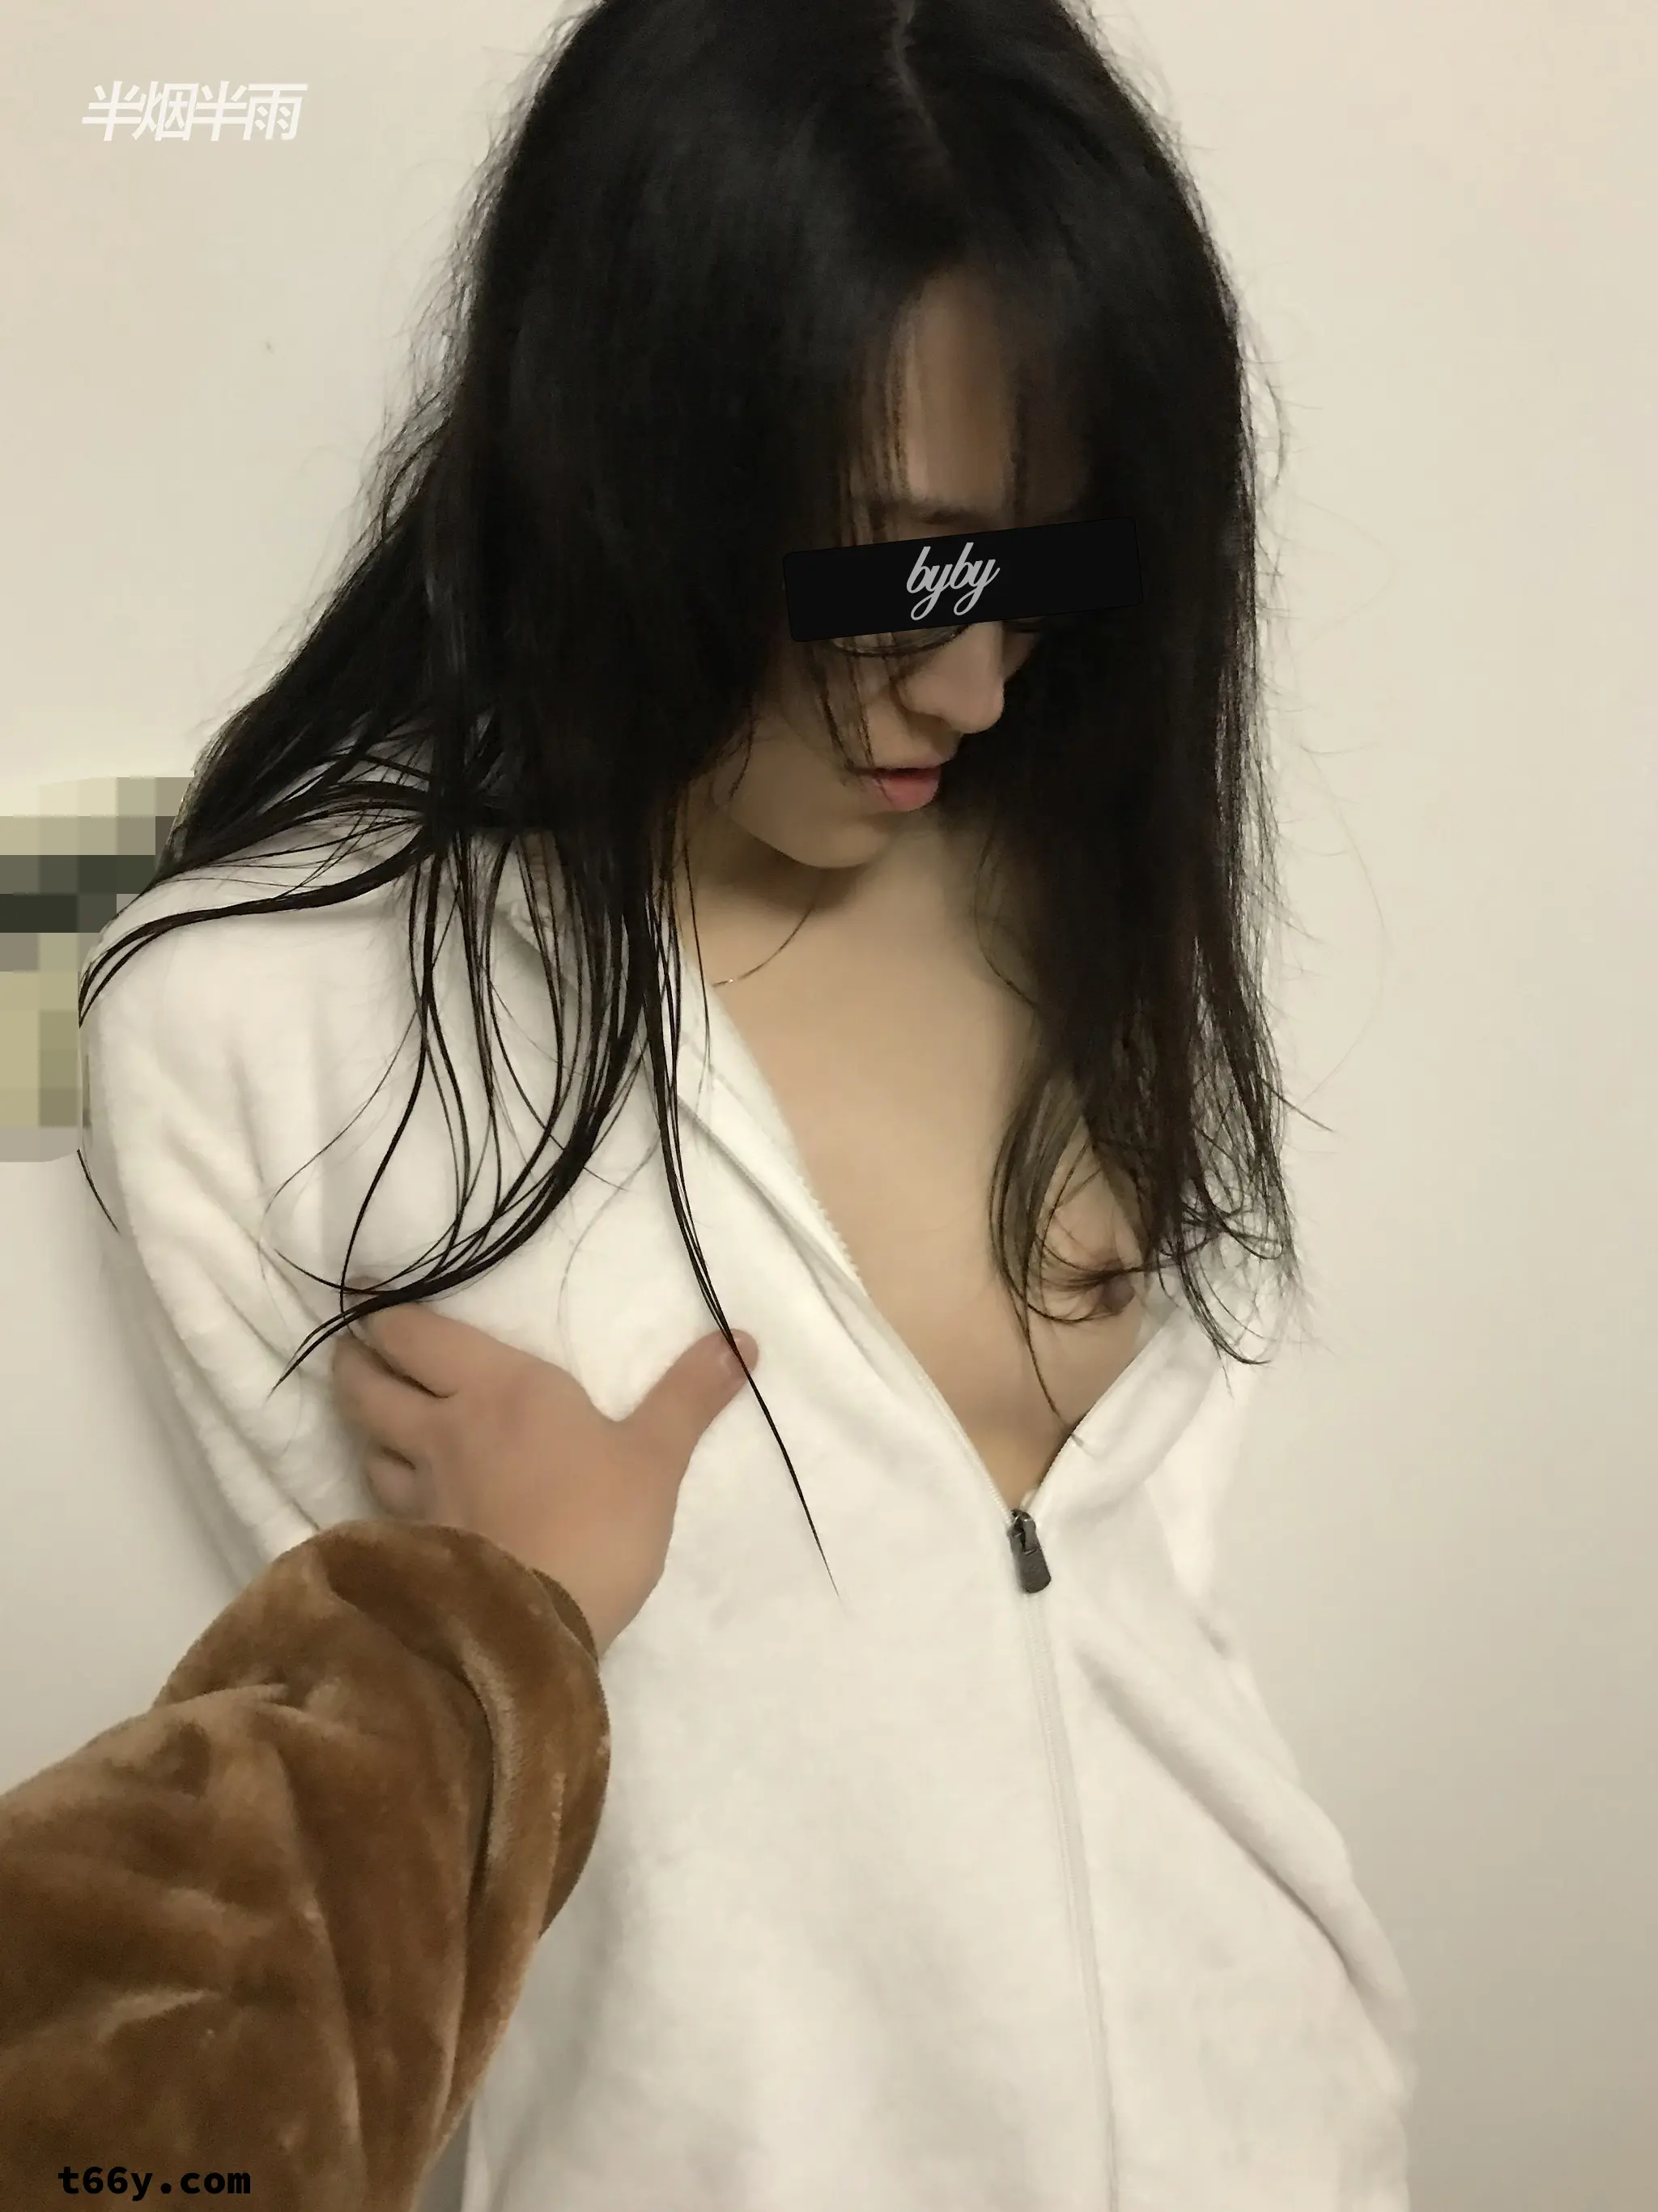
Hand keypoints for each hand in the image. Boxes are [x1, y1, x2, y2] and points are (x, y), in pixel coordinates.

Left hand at [330, 1305, 758, 1653]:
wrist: (534, 1626)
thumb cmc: (598, 1525)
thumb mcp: (656, 1458)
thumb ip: (691, 1395)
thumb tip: (742, 1338)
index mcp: (496, 1387)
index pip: (413, 1335)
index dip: (384, 1317)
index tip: (368, 1301)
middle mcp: (442, 1428)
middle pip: (367, 1384)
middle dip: (356, 1363)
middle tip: (355, 1354)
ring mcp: (419, 1491)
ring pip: (366, 1443)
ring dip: (365, 1427)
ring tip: (372, 1420)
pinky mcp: (412, 1547)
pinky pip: (380, 1506)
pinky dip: (379, 1495)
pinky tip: (392, 1504)